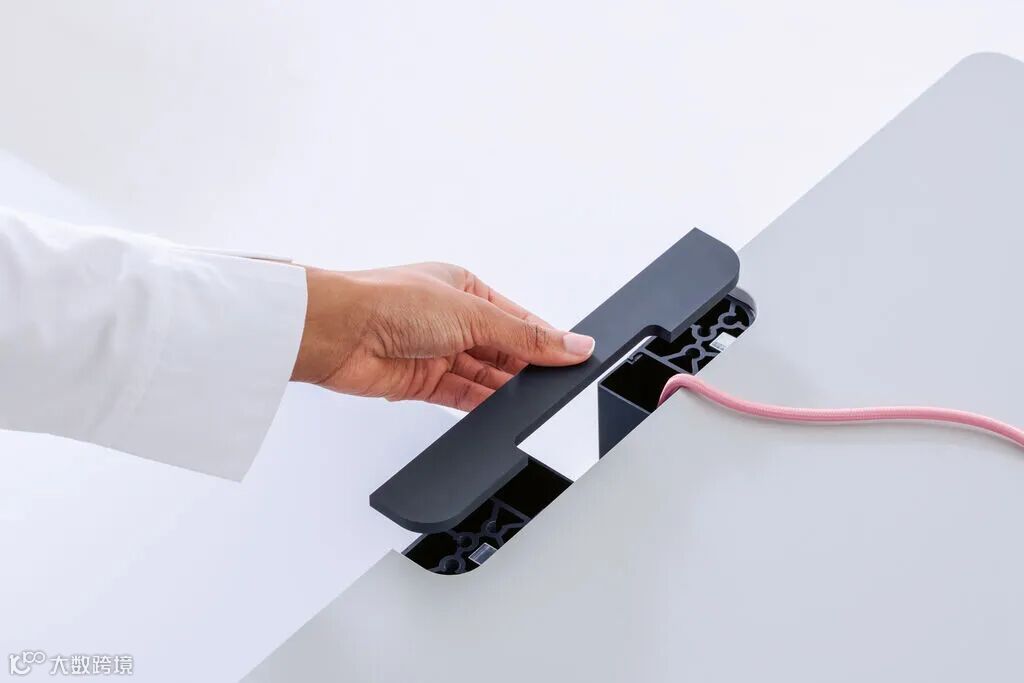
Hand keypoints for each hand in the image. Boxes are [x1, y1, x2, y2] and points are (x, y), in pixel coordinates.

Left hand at [291, 262, 594, 409]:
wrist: (335, 332)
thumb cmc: (387, 300)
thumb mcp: (472, 313)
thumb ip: (525, 337)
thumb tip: (572, 342)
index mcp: (465, 287)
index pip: (518, 319)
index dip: (546, 339)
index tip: (576, 356)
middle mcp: (451, 318)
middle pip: (504, 350)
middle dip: (528, 367)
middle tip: (557, 383)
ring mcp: (437, 351)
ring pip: (485, 376)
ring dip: (506, 388)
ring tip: (531, 399)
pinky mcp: (422, 382)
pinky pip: (463, 397)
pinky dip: (483, 405)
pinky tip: (502, 411)